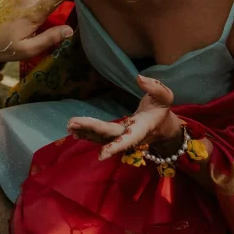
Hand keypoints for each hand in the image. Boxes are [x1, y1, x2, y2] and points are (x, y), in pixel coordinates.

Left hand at [67, 75, 182, 160]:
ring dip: (85, 132)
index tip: (101, 155)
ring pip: (102, 138)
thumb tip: (139, 78)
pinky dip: (87, 134)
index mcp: (143, 128)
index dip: (116, 146)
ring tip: (69, 126)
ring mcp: (122, 137)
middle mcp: (130, 136)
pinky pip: (100, 137)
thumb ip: (155, 87)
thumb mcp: (165, 97)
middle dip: (90, 130)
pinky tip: (74, 132)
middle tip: (71, 124)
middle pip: (109, 135)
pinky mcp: (116, 136)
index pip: (129, 139)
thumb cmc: (161, 110)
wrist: (162, 127)